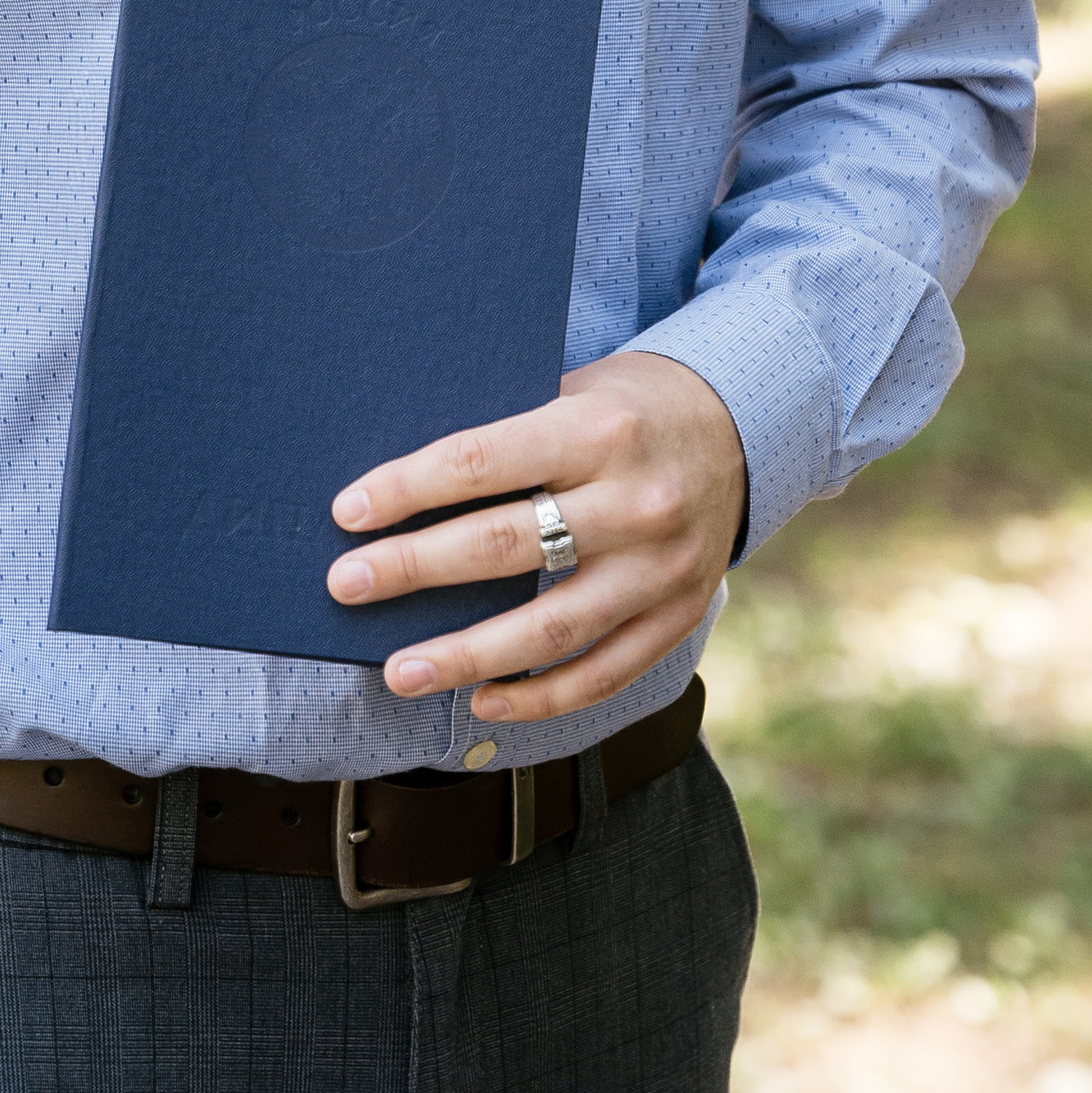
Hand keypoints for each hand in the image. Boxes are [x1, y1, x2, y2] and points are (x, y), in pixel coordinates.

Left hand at [326, 348, 747, 723]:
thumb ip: (508, 431)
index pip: (483, 462)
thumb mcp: (576, 390)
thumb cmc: (631, 406)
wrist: (745, 426)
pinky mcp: (679, 614)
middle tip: (346, 585)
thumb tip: (400, 484)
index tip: (348, 512)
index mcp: (600, 430)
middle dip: (415, 569)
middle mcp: (637, 502)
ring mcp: (662, 568)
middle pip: (506, 547)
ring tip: (400, 671)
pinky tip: (483, 703)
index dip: (409, 490)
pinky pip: (603, 673)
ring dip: (467, 657)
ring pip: (551, 629)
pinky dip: (540, 697)